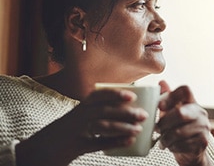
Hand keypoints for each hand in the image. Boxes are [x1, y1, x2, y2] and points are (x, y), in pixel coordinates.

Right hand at [16, 89, 147, 165]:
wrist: (39, 151)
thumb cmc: (65, 134)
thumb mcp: (76, 119)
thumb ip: (94, 114)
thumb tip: (123, 111)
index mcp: (78, 108)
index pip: (97, 96)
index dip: (115, 94)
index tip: (132, 94)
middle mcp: (76, 116)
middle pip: (104, 111)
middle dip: (125, 112)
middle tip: (143, 114)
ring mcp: (75, 131)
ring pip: (102, 126)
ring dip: (122, 127)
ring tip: (138, 129)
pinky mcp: (75, 147)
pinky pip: (97, 144)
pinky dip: (115, 142)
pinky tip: (128, 142)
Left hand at [156, 81, 211, 165]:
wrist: (191, 153)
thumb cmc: (178, 129)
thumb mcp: (171, 113)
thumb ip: (167, 99)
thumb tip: (161, 82)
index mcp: (192, 102)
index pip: (185, 90)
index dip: (170, 96)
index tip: (159, 106)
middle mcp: (200, 112)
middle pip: (180, 113)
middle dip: (164, 123)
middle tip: (157, 129)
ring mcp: (203, 127)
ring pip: (178, 132)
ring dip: (165, 138)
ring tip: (162, 140)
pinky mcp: (202, 142)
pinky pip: (182, 144)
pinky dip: (172, 147)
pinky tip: (170, 146)